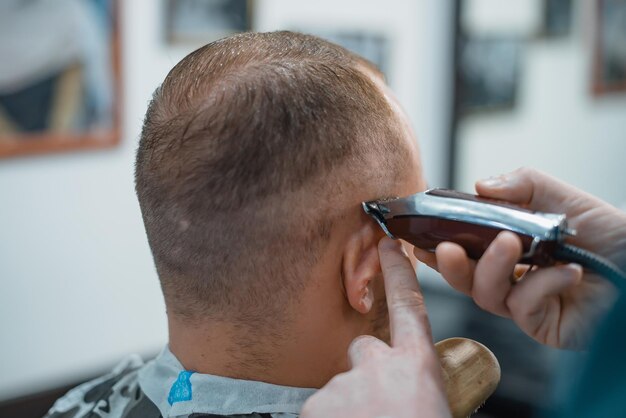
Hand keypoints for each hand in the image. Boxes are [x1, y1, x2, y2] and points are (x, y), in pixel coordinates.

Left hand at [301, 238, 450, 417]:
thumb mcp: (435, 406)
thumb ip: (419, 384)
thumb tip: (412, 388)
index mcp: (416, 367)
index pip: (408, 304)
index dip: (397, 272)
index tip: (387, 245)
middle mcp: (378, 365)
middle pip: (364, 348)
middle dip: (367, 369)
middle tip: (378, 404)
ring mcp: (343, 383)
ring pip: (342, 385)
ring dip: (351, 404)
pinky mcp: (314, 403)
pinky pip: (320, 407)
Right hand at [414, 167, 625, 349]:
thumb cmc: (608, 233)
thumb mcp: (561, 196)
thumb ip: (522, 184)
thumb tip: (479, 185)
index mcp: (510, 250)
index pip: (465, 251)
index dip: (440, 248)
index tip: (419, 240)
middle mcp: (513, 279)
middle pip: (466, 279)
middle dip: (451, 266)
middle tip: (448, 249)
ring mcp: (526, 305)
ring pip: (486, 295)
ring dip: (493, 268)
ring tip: (511, 244)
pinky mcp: (543, 325)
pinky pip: (523, 307)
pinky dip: (541, 286)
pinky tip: (566, 271)